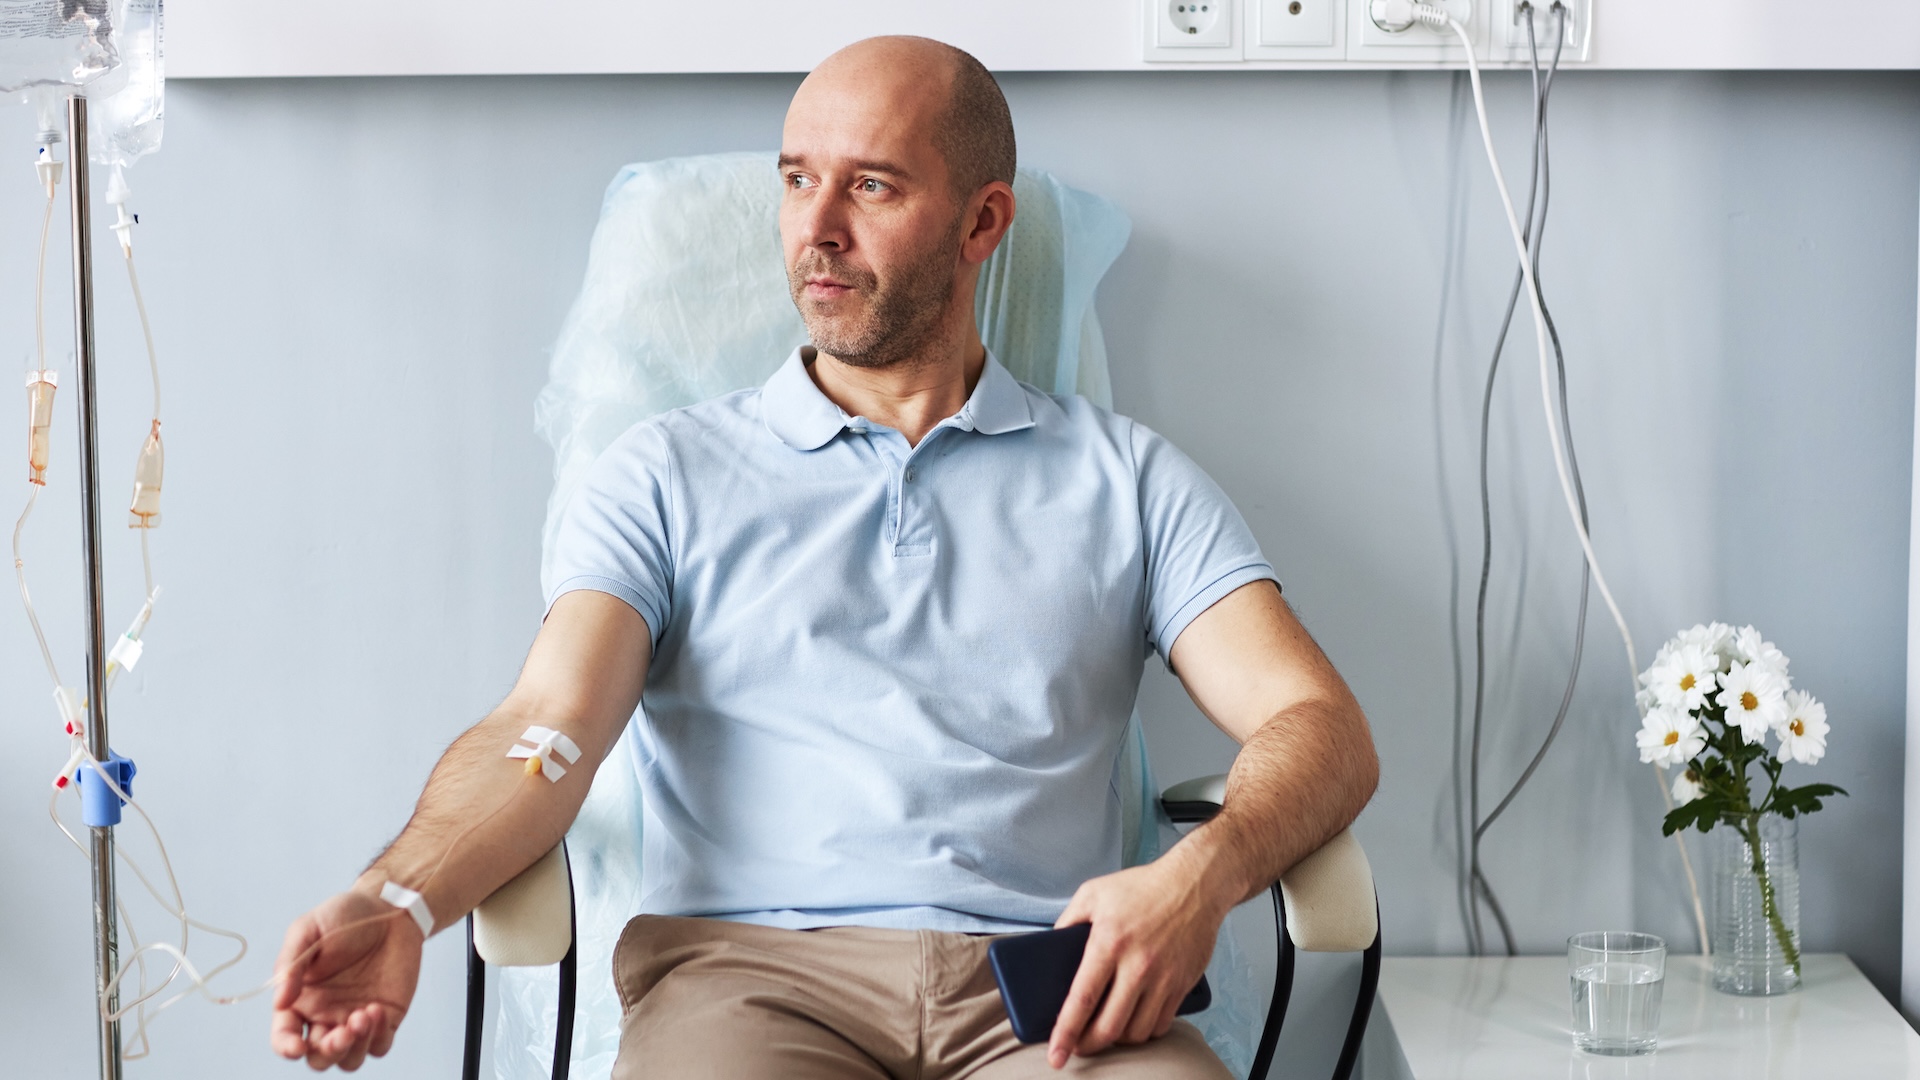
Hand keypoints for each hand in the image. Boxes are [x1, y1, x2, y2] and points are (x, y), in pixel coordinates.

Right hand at [270, 883, 423, 1070]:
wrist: (390, 908)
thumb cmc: (344, 916)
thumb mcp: (309, 930)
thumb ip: (291, 964)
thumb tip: (280, 1001)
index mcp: (300, 1000)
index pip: (285, 1037)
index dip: (287, 1048)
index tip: (298, 1046)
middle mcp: (325, 1016)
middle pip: (319, 1057)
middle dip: (329, 1052)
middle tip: (344, 1029)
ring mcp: (355, 1019)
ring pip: (349, 1059)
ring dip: (354, 1048)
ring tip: (365, 1013)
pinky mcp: (386, 1017)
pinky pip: (380, 1046)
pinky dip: (378, 1038)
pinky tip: (378, 1008)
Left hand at [1047, 852, 1230, 1068]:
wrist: (1195, 884)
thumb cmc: (1141, 887)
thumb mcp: (1092, 893)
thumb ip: (1067, 921)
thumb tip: (1050, 948)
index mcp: (1109, 942)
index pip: (1082, 999)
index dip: (1066, 1032)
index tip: (1057, 1055)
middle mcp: (1138, 965)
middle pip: (1110, 1027)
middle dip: (1089, 1045)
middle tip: (1079, 1047)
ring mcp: (1163, 977)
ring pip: (1137, 1032)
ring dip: (1117, 1040)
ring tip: (1105, 1031)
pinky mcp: (1183, 984)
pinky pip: (1162, 1023)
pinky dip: (1145, 1031)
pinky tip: (1134, 1022)